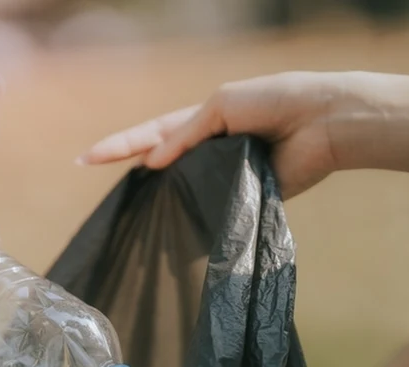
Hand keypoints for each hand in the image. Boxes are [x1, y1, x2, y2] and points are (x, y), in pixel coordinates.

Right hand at [79, 71, 354, 199]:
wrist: (323, 123)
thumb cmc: (275, 102)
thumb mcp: (222, 106)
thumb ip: (186, 135)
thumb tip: (152, 165)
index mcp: (202, 122)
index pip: (151, 134)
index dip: (119, 146)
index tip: (85, 158)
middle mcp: (207, 151)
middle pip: (158, 163)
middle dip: (127, 165)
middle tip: (87, 170)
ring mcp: (222, 176)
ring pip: (181, 190)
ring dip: (159, 194)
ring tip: (130, 203)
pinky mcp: (242, 199)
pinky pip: (211, 209)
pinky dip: (193, 213)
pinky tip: (173, 222)